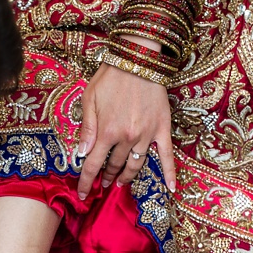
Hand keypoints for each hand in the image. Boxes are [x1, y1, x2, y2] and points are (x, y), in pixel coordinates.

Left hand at [76, 62, 176, 198]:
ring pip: (135, 164)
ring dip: (126, 176)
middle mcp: (127, 138)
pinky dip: (170, 173)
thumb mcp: (89, 99)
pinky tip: (171, 188)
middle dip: (105, 176)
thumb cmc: (110, 77)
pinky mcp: (162, 129)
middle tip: (101, 182)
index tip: (83, 194)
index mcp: (106, 132)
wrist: (138, 58)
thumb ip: (86, 129)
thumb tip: (81, 154)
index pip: (92, 165)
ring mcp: (146, 135)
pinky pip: (167, 156)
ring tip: (119, 182)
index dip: (86, 181)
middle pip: (114, 165)